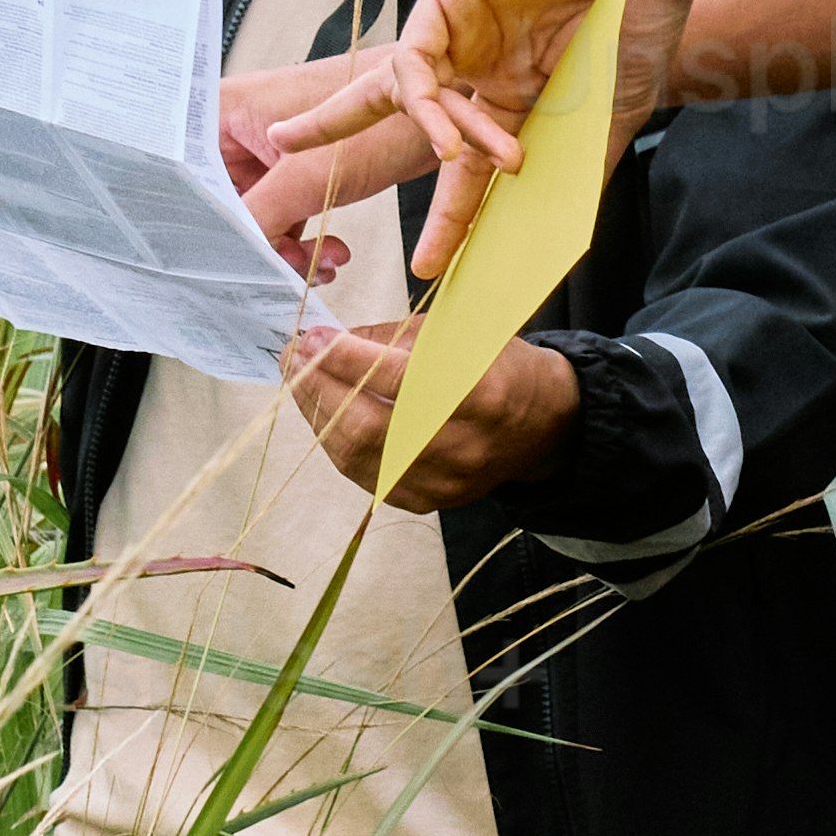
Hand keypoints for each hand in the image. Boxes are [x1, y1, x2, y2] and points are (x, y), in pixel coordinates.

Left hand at [239, 0, 686, 254]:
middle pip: (397, 108)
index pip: (465, 164)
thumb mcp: (604, 122)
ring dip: (430, 136)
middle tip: (281, 147)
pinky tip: (449, 135)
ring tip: (459, 157)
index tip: (433, 266)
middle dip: (334, 127)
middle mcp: (477, 62)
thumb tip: (550, 240)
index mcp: (514, 92)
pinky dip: (424, 105)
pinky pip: (416, 62)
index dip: (450, 216)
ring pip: (400, 89)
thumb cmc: (637, 24)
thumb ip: (569, 176)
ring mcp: (460, 28)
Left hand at [279, 316, 575, 513]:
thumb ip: (392, 339)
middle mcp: (462, 448)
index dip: (343, 358)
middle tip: (292, 357)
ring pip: (357, 458)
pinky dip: (335, 443)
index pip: (395, 380)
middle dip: (318, 389)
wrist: (543, 426)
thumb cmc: (498, 367)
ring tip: (298, 381)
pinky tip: (322, 414)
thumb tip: (325, 341)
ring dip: (317, 416)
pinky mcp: (426, 502)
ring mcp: (442, 483)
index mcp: (479, 396)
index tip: (311, 336)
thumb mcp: (459, 334)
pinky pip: (364, 476)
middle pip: (367, 428)